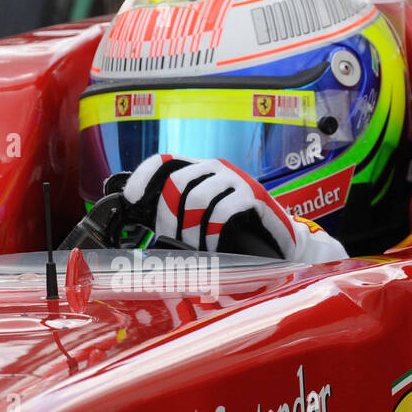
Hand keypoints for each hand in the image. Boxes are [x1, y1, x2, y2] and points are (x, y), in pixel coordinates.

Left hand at [119, 154, 347, 261]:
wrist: (283, 240)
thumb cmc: (239, 232)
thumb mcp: (206, 218)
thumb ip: (181, 215)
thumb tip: (144, 229)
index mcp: (201, 170)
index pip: (164, 160)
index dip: (143, 177)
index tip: (129, 201)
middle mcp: (217, 168)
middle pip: (177, 183)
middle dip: (167, 217)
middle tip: (169, 242)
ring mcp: (236, 179)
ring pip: (197, 199)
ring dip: (190, 231)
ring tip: (193, 251)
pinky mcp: (254, 196)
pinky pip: (222, 212)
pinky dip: (212, 235)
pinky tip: (212, 249)